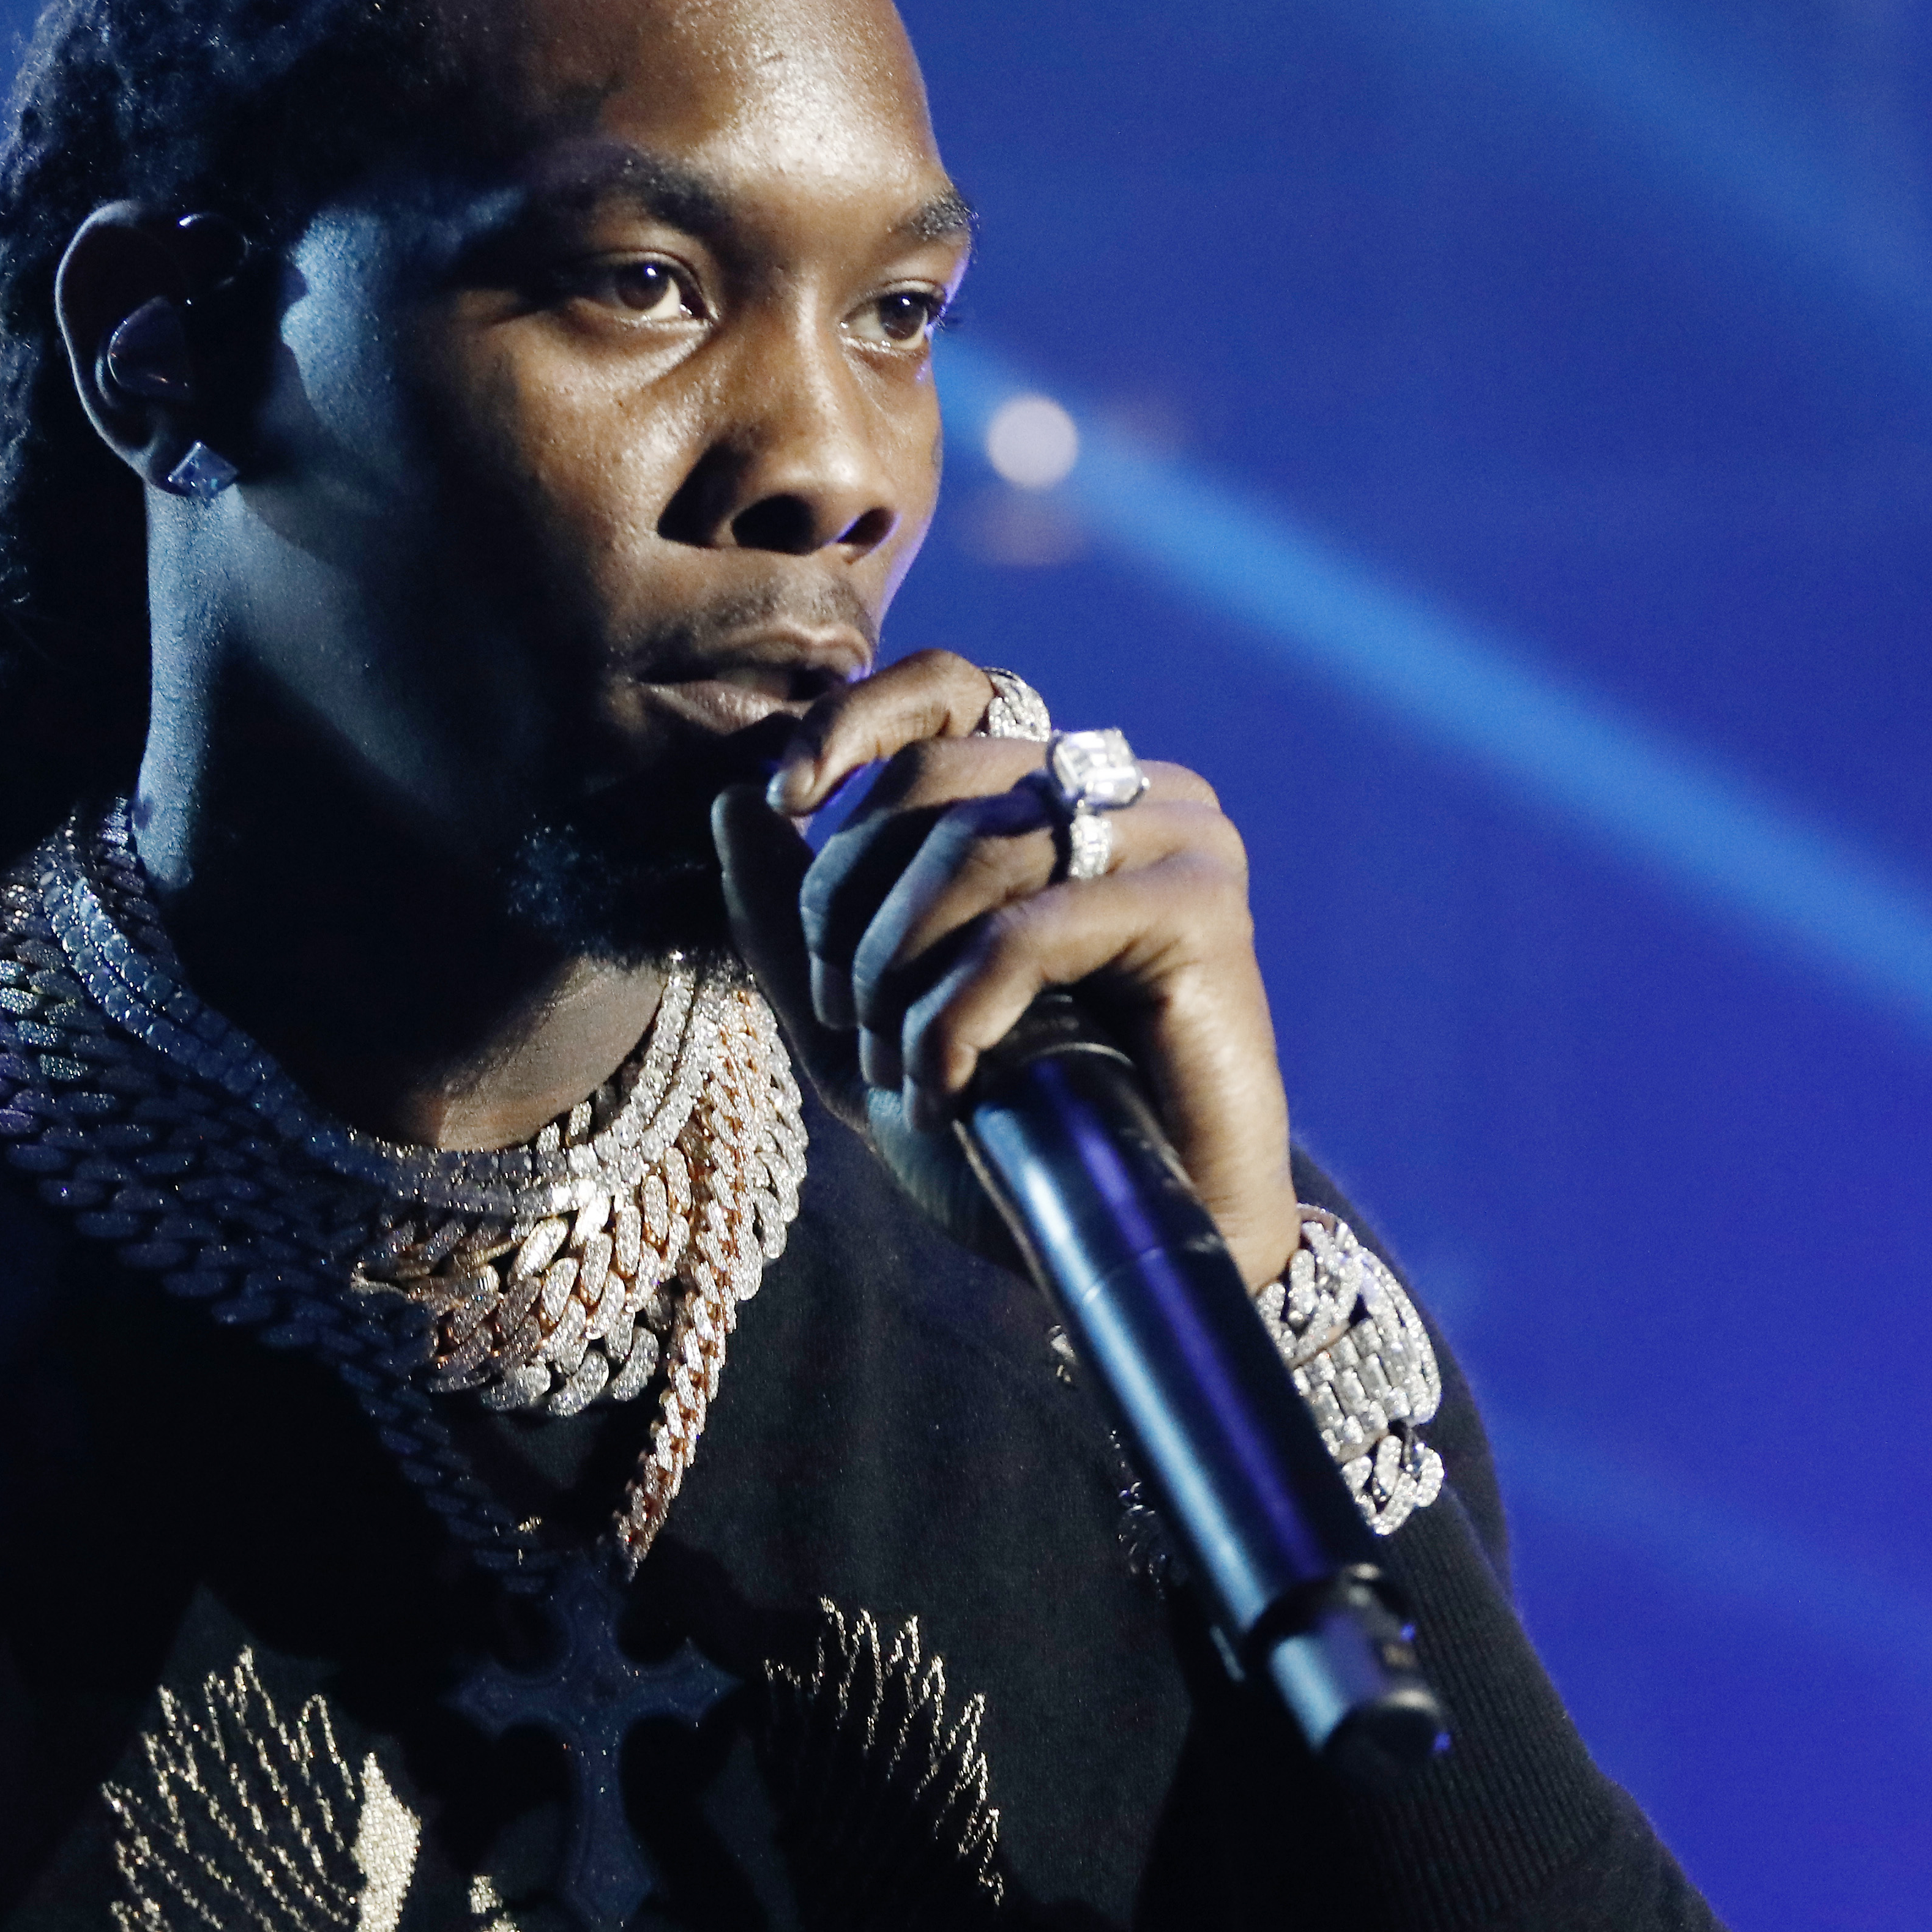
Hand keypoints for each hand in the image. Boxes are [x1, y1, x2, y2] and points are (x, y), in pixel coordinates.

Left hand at [711, 651, 1302, 1291]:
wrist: (1138, 1238)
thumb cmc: (1019, 1133)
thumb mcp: (872, 1026)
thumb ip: (797, 920)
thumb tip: (730, 801)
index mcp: (1060, 793)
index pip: (950, 693)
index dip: (852, 723)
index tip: (782, 796)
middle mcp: (1131, 791)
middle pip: (939, 778)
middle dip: (852, 903)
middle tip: (845, 1015)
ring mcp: (1177, 839)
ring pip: (975, 848)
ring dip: (897, 970)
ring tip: (897, 1068)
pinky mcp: (1202, 908)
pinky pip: (1027, 932)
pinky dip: (954, 1017)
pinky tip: (942, 1090)